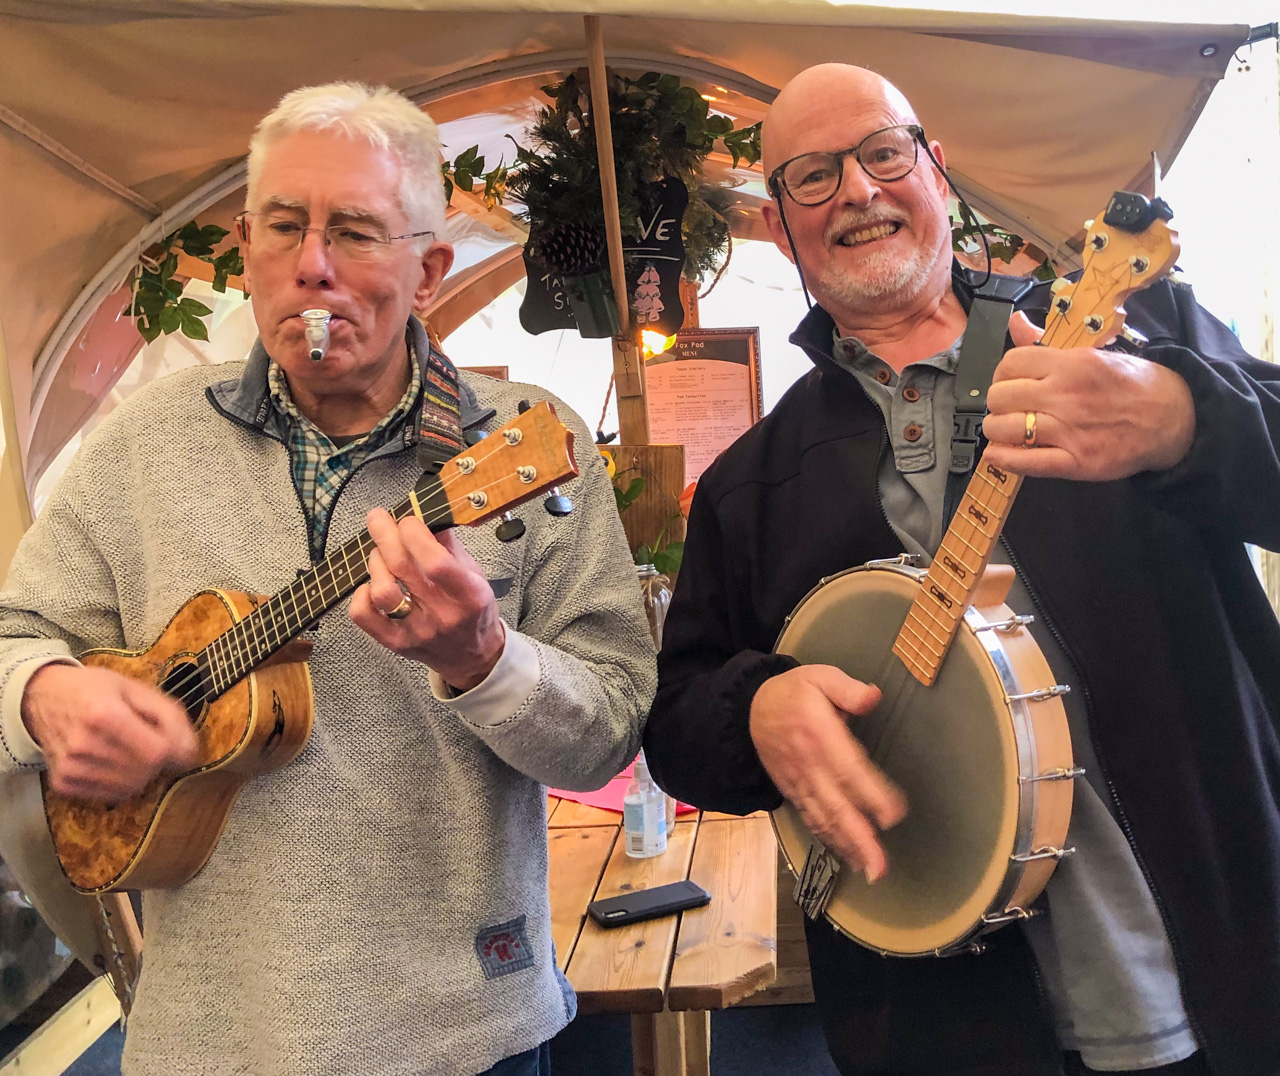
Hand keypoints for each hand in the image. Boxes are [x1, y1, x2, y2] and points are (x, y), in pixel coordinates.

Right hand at [21, 663, 198, 801]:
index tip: (177, 744)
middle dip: (157, 760)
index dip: (176, 751)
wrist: (43, 697)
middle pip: (145, 771)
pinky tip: (111, 760)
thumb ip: (170, 716)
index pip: (157, 752)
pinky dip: (120, 782)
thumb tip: (190, 752)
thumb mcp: (137, 689)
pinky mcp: (62, 783)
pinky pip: (110, 795)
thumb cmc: (96, 689)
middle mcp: (83, 744)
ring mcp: (69, 767)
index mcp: (104, 714)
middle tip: (146, 739)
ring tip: (127, 748)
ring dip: (140, 772)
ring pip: (131, 788)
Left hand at [349, 509, 505, 691]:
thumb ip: (448, 544)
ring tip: (380, 555)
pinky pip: (363, 615)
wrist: (471, 656)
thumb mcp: (474, 573)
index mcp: (469, 595)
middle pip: (402, 568)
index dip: (415, 533)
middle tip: (378, 519)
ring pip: (381, 591)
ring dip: (375, 563)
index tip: (409, 520)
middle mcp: (443, 615)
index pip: (435, 561)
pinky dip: (361, 592)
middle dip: (384, 534)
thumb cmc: (472, 610)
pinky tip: (372, 583)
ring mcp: (416, 631)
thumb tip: (423, 514)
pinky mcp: (395, 643)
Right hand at [750, 665, 905, 881]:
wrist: (748, 710)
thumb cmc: (792, 693)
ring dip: (846, 845)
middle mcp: (809, 765)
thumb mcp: (819, 676)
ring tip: (869, 869)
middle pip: (836, 805)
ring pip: (824, 818)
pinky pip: (811, 818)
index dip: (870, 794)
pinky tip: (847, 854)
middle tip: (880, 866)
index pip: (848, 768)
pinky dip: (829, 839)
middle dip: (859, 837)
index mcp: (819, 735)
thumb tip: (872, 698)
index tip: (893, 815)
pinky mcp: (792, 791)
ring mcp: (799, 782)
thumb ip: (846, 688)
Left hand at [982, 312, 1195, 480]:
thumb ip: (1045, 344)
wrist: (1173, 417)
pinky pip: (1025, 462)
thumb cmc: (1130, 383)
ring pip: (1005, 429)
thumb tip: (1015, 322)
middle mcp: (1066, 395)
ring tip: (1006, 431)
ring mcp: (1070, 430)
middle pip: (1000, 397)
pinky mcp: (1076, 461)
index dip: (1001, 374)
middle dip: (997, 403)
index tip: (1009, 383)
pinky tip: (998, 454)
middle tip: (1007, 408)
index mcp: (1070, 364)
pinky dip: (1004, 459)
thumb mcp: (1091, 353)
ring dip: (997, 431)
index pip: (1010, 363)